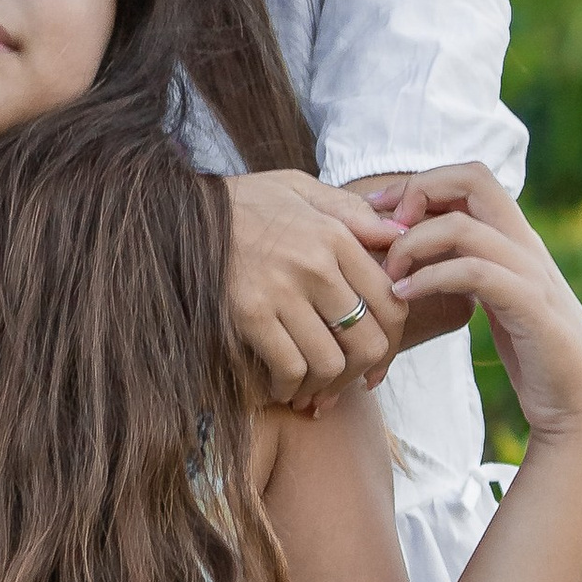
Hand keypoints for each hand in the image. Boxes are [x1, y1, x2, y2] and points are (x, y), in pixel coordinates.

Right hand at [225, 170, 408, 407]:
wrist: (180, 210)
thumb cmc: (244, 202)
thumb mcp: (300, 189)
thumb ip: (352, 211)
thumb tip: (401, 235)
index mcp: (335, 236)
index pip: (390, 303)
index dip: (392, 344)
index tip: (376, 364)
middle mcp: (316, 265)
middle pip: (367, 341)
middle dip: (360, 374)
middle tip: (344, 384)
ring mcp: (282, 291)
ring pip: (329, 363)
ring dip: (323, 387)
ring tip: (311, 392)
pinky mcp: (249, 314)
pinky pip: (289, 367)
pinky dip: (289, 387)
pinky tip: (281, 387)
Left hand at [380, 165, 581, 454]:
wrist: (579, 401)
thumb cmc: (532, 351)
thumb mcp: (495, 298)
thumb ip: (467, 267)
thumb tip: (418, 249)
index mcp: (515, 238)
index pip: (469, 178)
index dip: (420, 183)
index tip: (379, 212)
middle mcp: (525, 245)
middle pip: (473, 179)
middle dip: (419, 192)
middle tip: (383, 231)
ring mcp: (530, 273)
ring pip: (464, 227)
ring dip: (412, 244)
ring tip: (389, 275)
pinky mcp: (530, 308)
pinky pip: (475, 273)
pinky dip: (431, 278)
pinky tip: (404, 297)